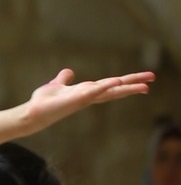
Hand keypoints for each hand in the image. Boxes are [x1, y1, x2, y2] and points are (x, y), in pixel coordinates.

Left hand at [25, 67, 152, 130]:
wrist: (32, 112)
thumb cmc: (45, 102)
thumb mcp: (57, 85)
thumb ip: (64, 79)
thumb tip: (69, 72)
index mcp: (87, 92)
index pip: (111, 86)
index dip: (127, 83)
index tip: (144, 81)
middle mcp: (88, 96)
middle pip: (115, 89)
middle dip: (133, 85)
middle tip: (152, 81)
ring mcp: (83, 99)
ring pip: (108, 91)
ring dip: (124, 87)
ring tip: (143, 86)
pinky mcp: (74, 101)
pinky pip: (91, 93)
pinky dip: (102, 88)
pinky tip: (114, 82)